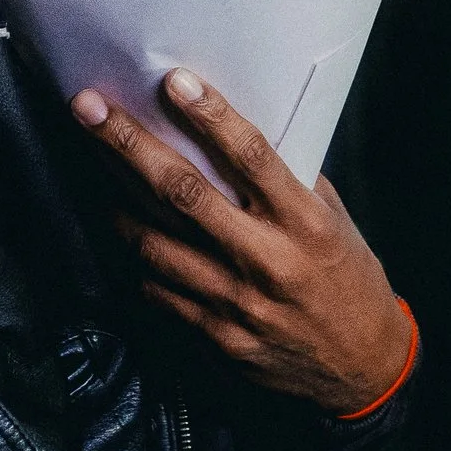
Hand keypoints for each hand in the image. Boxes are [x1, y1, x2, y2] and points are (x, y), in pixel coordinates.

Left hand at [71, 70, 410, 416]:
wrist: (363, 369)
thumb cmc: (347, 278)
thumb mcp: (334, 221)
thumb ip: (288, 180)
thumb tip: (230, 131)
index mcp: (305, 223)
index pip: (253, 157)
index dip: (211, 116)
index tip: (174, 80)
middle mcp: (268, 260)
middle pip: (183, 192)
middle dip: (127, 144)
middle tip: (87, 107)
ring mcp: (237, 302)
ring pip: (156, 242)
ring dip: (114, 199)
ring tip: (90, 162)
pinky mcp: (217, 336)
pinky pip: (158, 288)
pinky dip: (137, 256)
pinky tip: (125, 228)